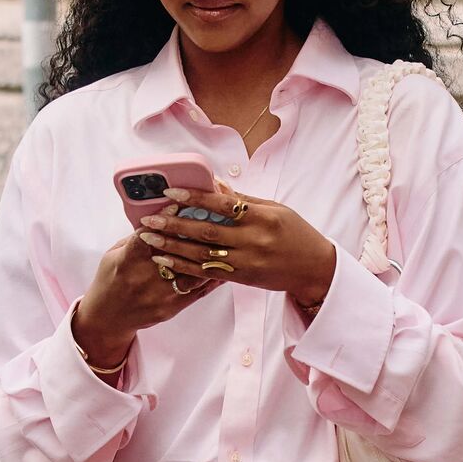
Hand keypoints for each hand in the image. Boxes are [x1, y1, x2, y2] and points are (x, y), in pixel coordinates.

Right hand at [73, 205, 222, 371]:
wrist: (109, 317)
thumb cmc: (111, 279)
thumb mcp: (114, 254)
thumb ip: (136, 237)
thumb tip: (159, 216)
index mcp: (126, 262)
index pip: (146, 237)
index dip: (162, 220)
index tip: (177, 205)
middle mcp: (144, 279)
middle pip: (175, 253)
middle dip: (193, 233)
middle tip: (211, 216)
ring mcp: (160, 295)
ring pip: (192, 272)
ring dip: (209, 254)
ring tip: (225, 237)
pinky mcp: (172, 307)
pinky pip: (198, 290)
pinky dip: (213, 275)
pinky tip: (225, 263)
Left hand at [135, 181, 335, 307]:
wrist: (314, 269)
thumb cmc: (296, 233)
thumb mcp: (275, 209)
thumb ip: (243, 199)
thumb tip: (214, 182)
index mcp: (263, 217)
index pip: (223, 204)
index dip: (194, 197)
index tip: (171, 192)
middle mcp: (254, 240)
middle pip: (207, 231)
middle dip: (174, 224)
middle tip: (148, 217)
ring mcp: (247, 262)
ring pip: (202, 254)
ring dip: (172, 246)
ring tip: (148, 237)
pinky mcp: (241, 278)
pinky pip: (207, 272)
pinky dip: (183, 265)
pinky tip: (164, 258)